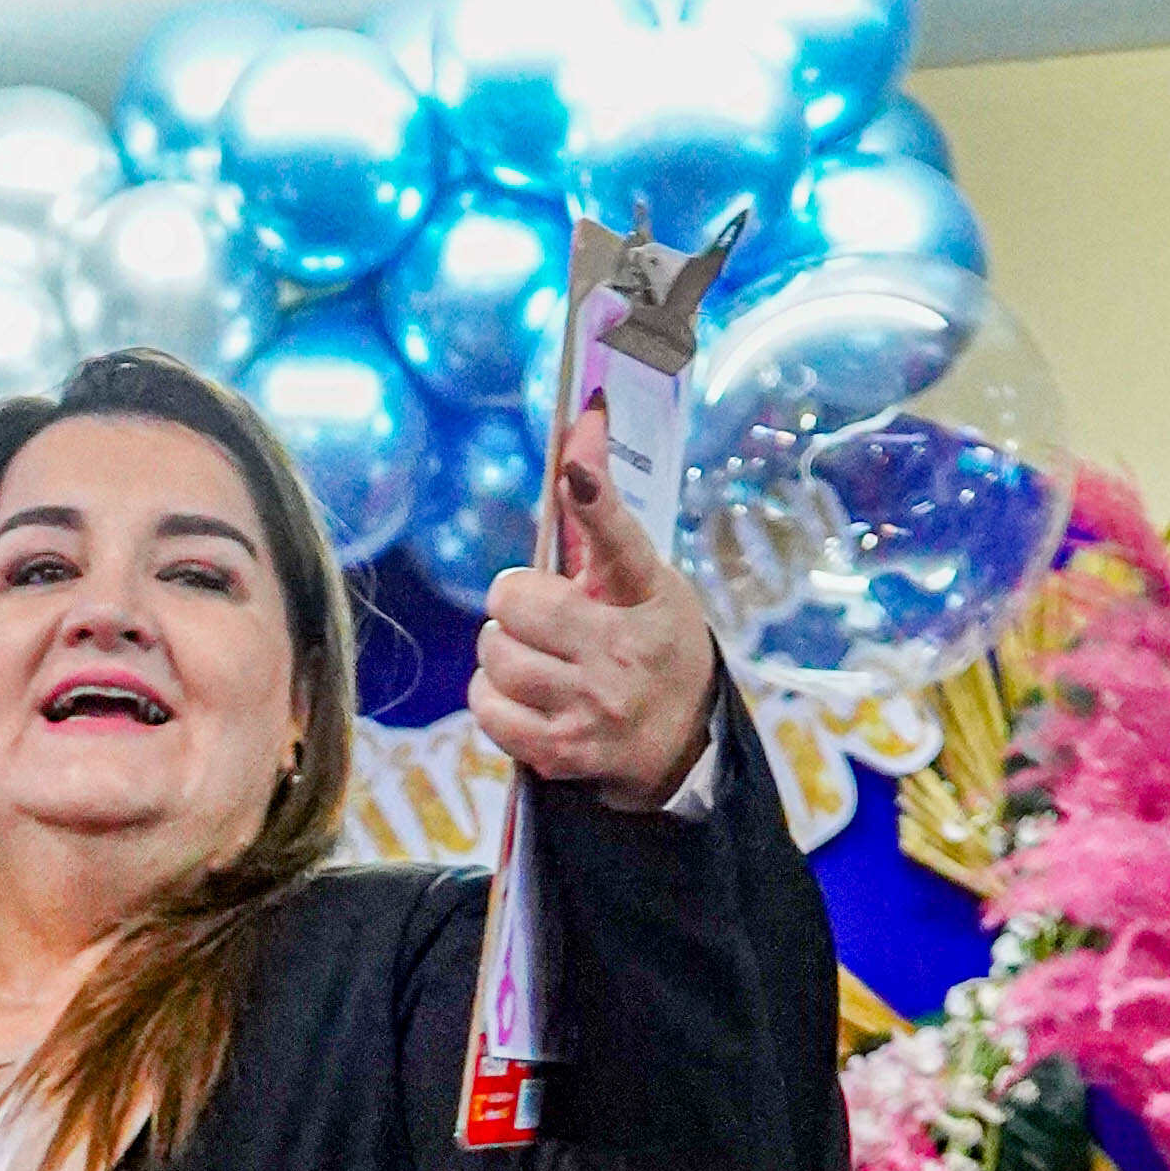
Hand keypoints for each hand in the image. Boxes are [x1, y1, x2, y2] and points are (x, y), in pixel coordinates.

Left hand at [467, 407, 719, 810]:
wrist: (682, 745)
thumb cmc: (655, 643)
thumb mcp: (644, 577)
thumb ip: (602, 511)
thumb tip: (583, 416)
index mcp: (648, 599)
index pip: (619, 540)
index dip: (594, 498)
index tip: (575, 468)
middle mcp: (622, 655)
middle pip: (514, 604)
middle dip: (513, 604)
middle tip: (539, 616)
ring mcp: (589, 709)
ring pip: (495, 656)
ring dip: (500, 651)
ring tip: (534, 657)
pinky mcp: (560, 753)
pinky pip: (487, 709)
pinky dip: (492, 697)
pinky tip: (524, 694)